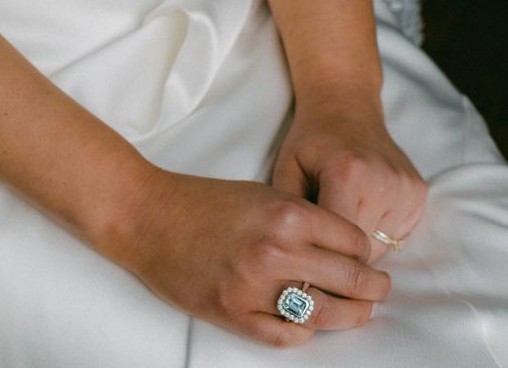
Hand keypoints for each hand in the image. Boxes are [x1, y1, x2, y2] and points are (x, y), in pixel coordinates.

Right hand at [98, 168, 390, 347]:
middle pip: (350, 279)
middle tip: (380, 290)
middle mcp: (277, 251)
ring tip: (357, 311)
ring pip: (326, 313)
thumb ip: (301, 216)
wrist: (147, 215)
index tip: (370, 257)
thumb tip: (341, 244)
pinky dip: (303, 332)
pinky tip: (308, 323)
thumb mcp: (260, 192)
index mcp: (286, 213)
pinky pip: (286, 334)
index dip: (367, 251)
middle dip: (373, 287)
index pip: (354, 241)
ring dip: (350, 315)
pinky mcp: (235, 314)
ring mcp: (256, 287)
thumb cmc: (202, 200)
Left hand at [273, 89, 428, 263]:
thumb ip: (292, 214)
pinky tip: (361, 208)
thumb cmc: (311, 140)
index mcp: (348, 174)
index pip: (341, 244)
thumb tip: (295, 256)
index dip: (322, 255)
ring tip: (342, 217)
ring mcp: (406, 187)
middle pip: (364, 250)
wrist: (344, 105)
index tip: (307, 257)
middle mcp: (384, 181)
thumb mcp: (287, 169)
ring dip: (361, 244)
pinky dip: (379, 232)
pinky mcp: (419, 192)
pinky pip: (399, 234)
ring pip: (383, 247)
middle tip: (322, 239)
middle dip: (341, 253)